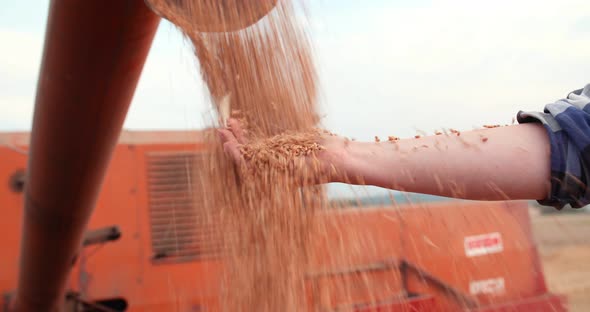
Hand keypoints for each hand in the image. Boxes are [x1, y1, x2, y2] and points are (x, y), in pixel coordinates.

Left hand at [217, 119, 350, 183]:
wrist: (339, 159)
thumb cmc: (316, 168)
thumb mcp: (288, 165)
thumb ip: (266, 160)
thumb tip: (239, 154)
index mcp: (270, 178)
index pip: (245, 165)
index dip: (233, 152)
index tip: (225, 138)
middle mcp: (272, 168)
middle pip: (246, 154)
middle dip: (233, 140)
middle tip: (222, 127)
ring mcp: (279, 155)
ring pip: (254, 143)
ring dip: (242, 132)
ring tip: (231, 120)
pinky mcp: (286, 144)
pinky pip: (267, 135)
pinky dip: (257, 127)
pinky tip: (248, 119)